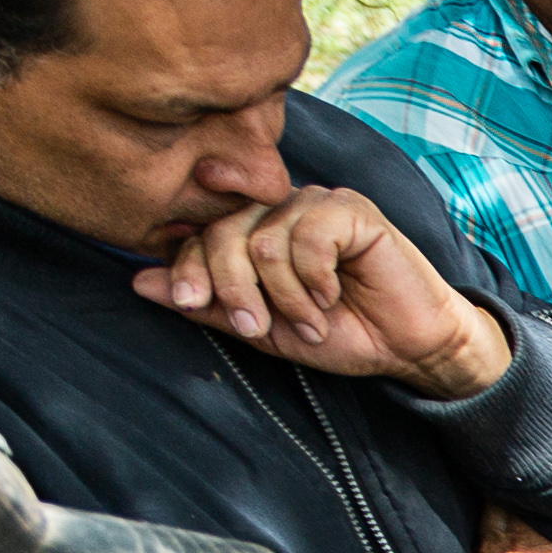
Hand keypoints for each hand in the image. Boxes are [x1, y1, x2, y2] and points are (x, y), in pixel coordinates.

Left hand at [133, 185, 512, 396]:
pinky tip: (334, 294)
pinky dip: (315, 277)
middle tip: (259, 326)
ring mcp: (315, 205)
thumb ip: (209, 305)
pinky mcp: (350, 209)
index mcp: (255, 231)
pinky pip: (307, 237)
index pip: (201, 235)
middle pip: (225, 233)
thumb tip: (140, 283)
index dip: (189, 268)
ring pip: (264, 241)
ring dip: (286, 296)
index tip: (191, 304)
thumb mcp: (265, 330)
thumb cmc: (344, 335)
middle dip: (235, 288)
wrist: (411, 347)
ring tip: (312, 322)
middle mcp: (280, 209)